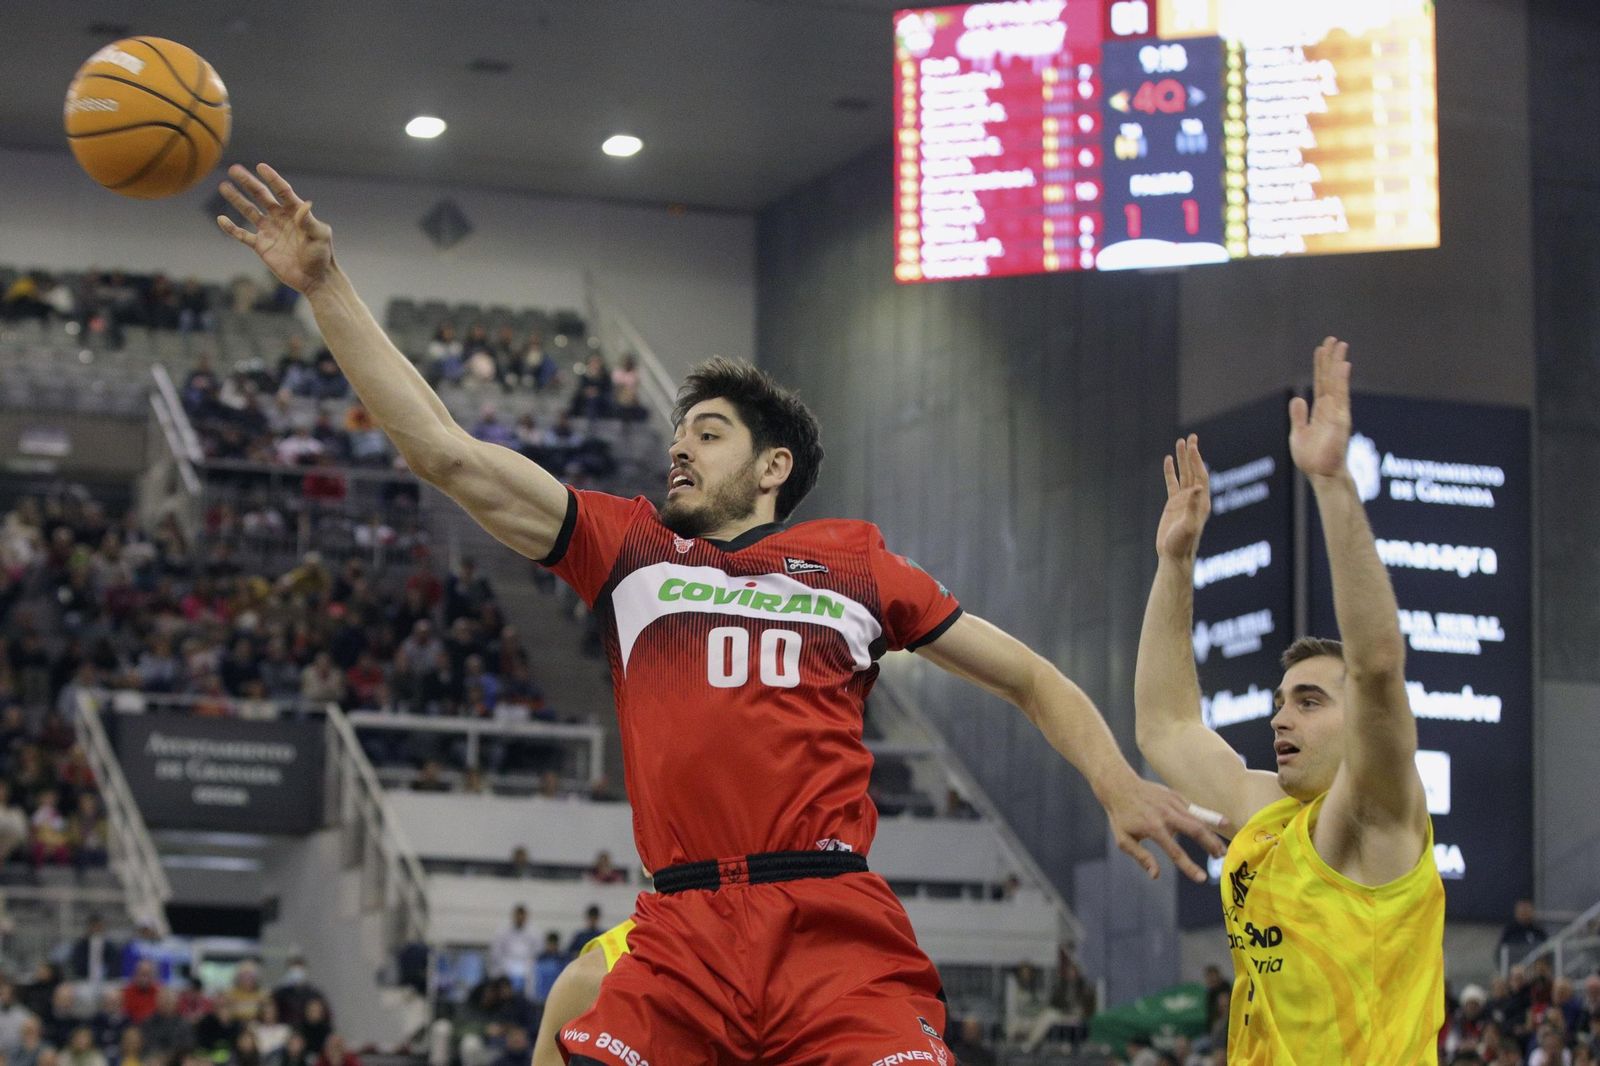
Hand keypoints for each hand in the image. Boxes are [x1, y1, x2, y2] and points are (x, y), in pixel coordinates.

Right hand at [215, 164, 333, 295]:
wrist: (315, 279)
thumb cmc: (322, 256)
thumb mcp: (319, 236)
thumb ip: (309, 220)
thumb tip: (305, 204)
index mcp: (296, 212)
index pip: (282, 191)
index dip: (272, 178)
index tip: (261, 167)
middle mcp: (280, 218)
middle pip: (261, 196)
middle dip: (248, 182)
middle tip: (234, 169)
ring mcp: (269, 231)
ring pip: (249, 211)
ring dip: (236, 199)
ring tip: (224, 185)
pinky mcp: (261, 246)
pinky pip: (242, 235)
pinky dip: (232, 228)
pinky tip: (221, 219)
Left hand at [1099, 773, 1228, 881]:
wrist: (1119, 785)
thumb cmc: (1121, 816)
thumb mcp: (1124, 840)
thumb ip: (1141, 857)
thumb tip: (1155, 875)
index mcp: (1153, 828)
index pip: (1175, 852)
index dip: (1189, 867)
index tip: (1202, 878)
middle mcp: (1166, 815)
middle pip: (1196, 830)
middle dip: (1211, 845)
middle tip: (1222, 858)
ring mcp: (1173, 803)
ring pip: (1199, 819)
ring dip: (1212, 834)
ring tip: (1221, 848)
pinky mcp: (1176, 796)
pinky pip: (1194, 810)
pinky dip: (1208, 818)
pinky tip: (1220, 824)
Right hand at [1156, 434, 1209, 559]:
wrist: (1174, 555)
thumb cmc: (1183, 543)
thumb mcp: (1189, 525)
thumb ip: (1194, 506)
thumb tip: (1198, 488)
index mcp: (1202, 502)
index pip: (1201, 476)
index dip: (1197, 461)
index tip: (1193, 447)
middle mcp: (1195, 498)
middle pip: (1194, 470)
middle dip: (1192, 454)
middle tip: (1191, 437)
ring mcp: (1184, 500)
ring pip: (1184, 474)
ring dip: (1182, 459)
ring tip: (1180, 442)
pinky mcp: (1173, 504)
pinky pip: (1172, 483)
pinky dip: (1171, 471)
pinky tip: (1168, 460)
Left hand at [1288, 336, 1352, 480]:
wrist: (1321, 475)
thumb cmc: (1312, 459)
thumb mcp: (1299, 433)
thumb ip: (1299, 416)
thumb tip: (1298, 398)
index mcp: (1320, 411)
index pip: (1320, 383)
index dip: (1320, 366)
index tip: (1321, 349)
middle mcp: (1331, 408)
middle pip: (1330, 378)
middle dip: (1331, 358)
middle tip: (1333, 339)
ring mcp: (1337, 412)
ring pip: (1336, 383)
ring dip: (1337, 363)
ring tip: (1340, 345)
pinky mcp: (1340, 419)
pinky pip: (1340, 396)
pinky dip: (1341, 380)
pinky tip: (1343, 365)